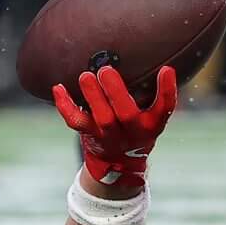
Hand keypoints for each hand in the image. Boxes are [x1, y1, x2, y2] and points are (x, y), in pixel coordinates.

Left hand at [52, 64, 177, 191]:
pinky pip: (76, 122)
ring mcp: (110, 136)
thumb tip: (153, 60)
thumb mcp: (150, 116)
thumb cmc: (134, 128)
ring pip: (102, 119)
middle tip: (106, 71)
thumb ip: (151, 94)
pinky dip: (65, 106)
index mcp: (152, 124)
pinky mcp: (90, 136)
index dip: (167, 90)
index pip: (165, 108)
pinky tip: (58, 88)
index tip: (166, 69)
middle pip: (127, 115)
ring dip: (93, 97)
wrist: (119, 164)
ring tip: (86, 76)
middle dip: (116, 92)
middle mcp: (133, 132)